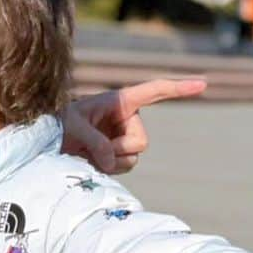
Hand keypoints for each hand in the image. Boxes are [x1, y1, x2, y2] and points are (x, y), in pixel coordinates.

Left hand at [63, 79, 206, 173]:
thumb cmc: (58, 125)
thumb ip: (93, 140)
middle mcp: (127, 118)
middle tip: (91, 148)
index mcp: (120, 101)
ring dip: (110, 161)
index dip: (178, 89)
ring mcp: (125, 137)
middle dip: (117, 149)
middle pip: (140, 141)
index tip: (202, 84)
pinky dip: (108, 168)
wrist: (49, 144)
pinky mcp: (119, 154)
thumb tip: (112, 160)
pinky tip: (92, 161)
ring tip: (87, 153)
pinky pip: (124, 166)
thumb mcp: (72, 126)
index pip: (154, 92)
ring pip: (133, 158)